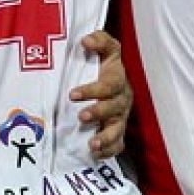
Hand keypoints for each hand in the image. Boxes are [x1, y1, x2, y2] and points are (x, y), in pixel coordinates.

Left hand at [70, 31, 130, 158]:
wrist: (108, 83)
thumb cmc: (100, 65)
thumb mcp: (103, 48)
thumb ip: (98, 40)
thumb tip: (86, 40)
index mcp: (117, 79)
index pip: (110, 84)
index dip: (93, 90)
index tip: (72, 94)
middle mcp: (121, 99)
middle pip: (115, 107)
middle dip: (99, 112)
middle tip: (81, 117)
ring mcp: (120, 117)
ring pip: (118, 129)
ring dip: (106, 137)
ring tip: (92, 144)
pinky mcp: (117, 131)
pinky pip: (118, 144)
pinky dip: (108, 151)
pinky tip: (94, 154)